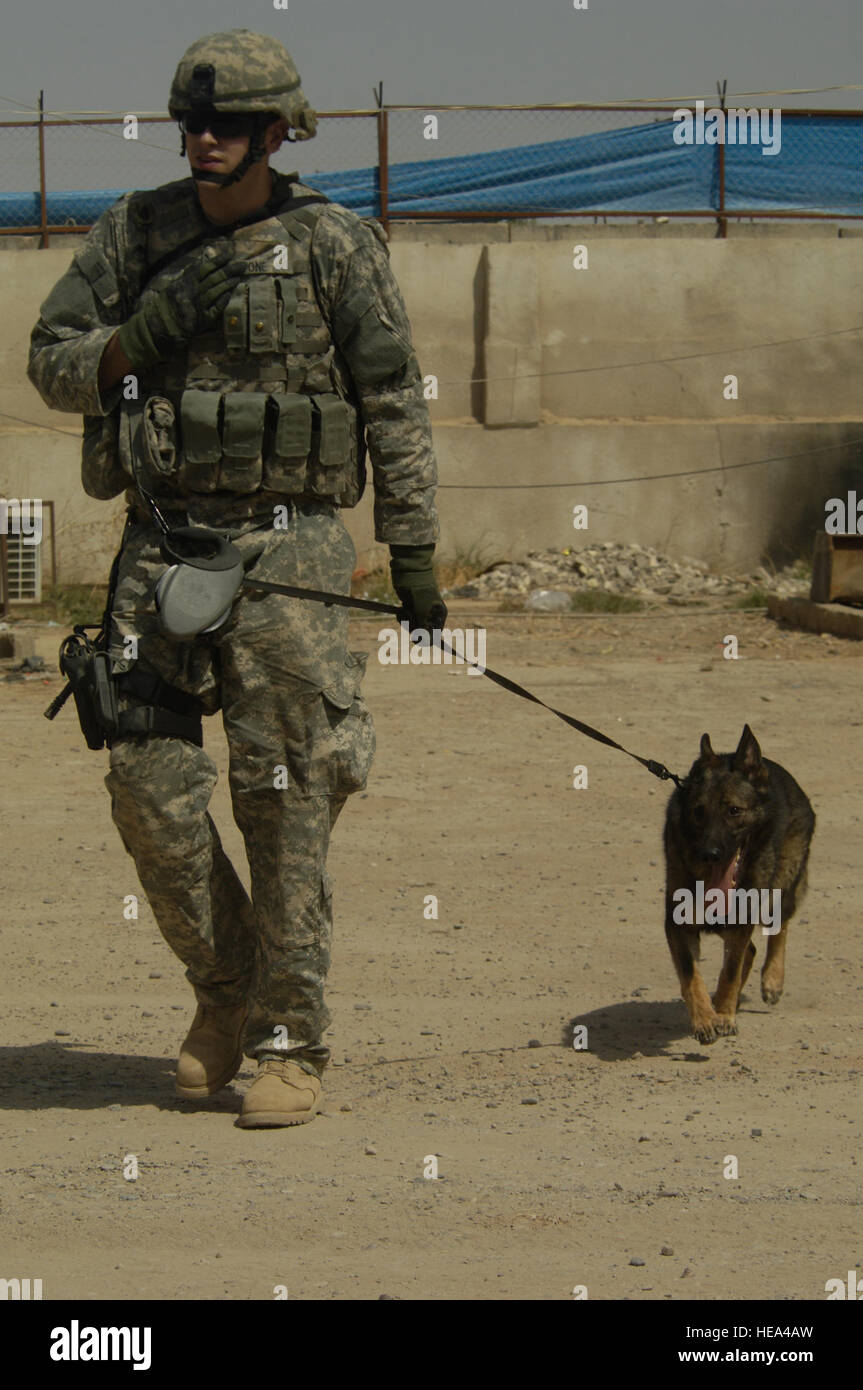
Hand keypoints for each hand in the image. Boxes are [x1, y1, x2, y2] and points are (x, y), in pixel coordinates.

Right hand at [117, 242, 244, 369]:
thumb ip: (188, 275)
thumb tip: (201, 262)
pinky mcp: (203, 319)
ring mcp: (199, 305)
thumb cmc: (167, 305)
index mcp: (185, 282)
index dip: (218, 261)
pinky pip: (217, 308)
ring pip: (217, 291)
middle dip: (229, 270)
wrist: (161, 326)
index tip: (229, 255)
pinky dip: (224, 300)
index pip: (205, 268)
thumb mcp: (174, 286)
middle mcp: (193, 292)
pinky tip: (230, 293)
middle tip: (242, 265)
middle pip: (214, 278)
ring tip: (239, 277)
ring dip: (229, 283)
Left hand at [389, 543, 447, 632]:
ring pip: (412, 627)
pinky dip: (402, 619)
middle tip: (410, 618)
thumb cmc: (419, 591)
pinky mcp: (410, 609)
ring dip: (406, 622)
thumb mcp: (421, 612)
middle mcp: (431, 614)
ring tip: (405, 611)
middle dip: (414, 628)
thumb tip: (423, 642)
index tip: (416, 637)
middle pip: (423, 633)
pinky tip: (402, 611)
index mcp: (440, 614)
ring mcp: (420, 612)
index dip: (426, 639)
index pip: (435, 635)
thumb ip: (422, 628)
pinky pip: (406, 621)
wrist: (408, 573)